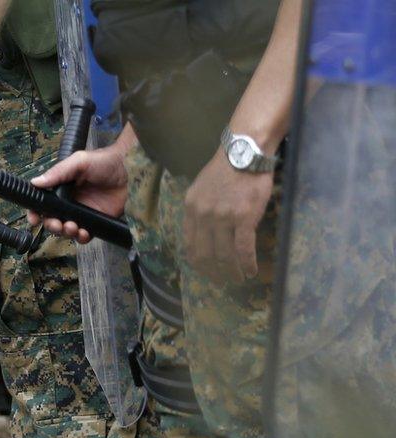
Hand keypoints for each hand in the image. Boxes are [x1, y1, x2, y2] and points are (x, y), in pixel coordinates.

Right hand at [27, 143, 129, 242]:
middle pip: (53, 219)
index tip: (34, 218)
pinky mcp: (97, 222)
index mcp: (62, 188)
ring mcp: (83, 213)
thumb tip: (35, 182)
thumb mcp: (79, 162)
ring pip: (67, 230)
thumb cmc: (105, 162)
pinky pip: (85, 235)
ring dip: (65, 232)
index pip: (44, 203)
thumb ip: (58, 172)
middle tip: (57, 224)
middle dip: (51, 225)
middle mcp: (70, 202)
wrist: (132, 170)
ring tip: (72, 226)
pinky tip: (84, 232)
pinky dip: (81, 237)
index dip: (37, 212)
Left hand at [183, 150, 273, 282]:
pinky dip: (247, 264)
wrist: (244, 152)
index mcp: (190, 210)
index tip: (205, 272)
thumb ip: (199, 210)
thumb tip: (201, 232)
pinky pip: (243, 250)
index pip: (189, 245)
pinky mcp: (243, 219)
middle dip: (213, 272)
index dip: (197, 263)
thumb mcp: (201, 189)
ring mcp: (223, 218)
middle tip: (222, 281)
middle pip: (205, 254)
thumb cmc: (225, 169)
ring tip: (238, 279)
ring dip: (232, 272)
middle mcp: (203, 217)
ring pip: (224, 255)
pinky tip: (251, 272)